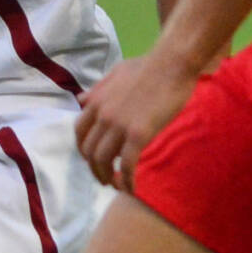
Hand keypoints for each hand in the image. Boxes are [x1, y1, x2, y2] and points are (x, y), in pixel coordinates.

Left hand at [75, 46, 202, 190]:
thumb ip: (98, 89)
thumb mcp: (115, 73)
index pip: (80, 134)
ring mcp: (119, 125)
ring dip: (107, 178)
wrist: (172, 63)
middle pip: (89, 152)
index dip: (84, 151)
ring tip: (116, 185)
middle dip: (95, 169)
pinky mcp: (139, 134)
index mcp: (96, 102)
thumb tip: (81, 100)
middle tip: (106, 178)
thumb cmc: (148, 65)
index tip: (94, 159)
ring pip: (103, 161)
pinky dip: (127, 181)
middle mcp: (102, 115)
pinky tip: (131, 190)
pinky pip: (127, 165)